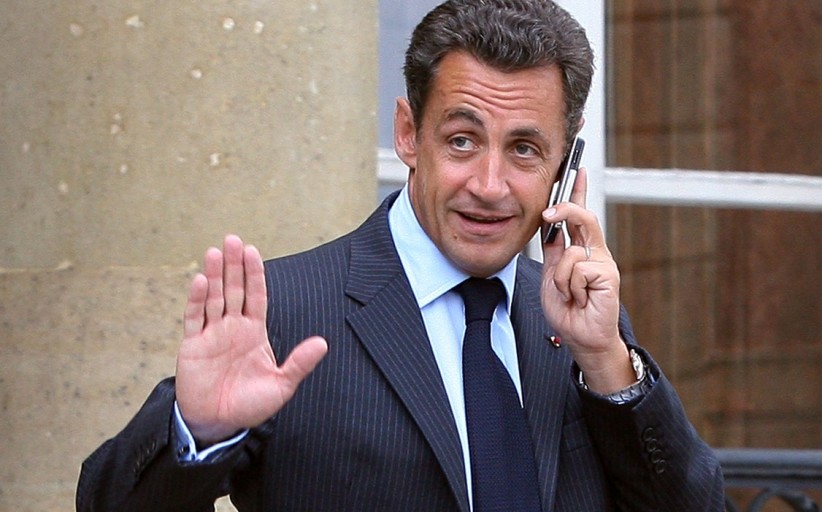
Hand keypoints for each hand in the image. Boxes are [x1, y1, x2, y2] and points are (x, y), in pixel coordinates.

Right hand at [176, 235, 327, 443]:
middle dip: (234, 265)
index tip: (253, 252)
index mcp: (254, 332)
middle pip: (233, 290)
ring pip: (213, 298)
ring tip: (215, 251)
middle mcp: (232, 327)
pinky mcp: (192, 345)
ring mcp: (211, 334)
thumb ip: (299, 363)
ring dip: (214, 275)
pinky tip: (200, 280)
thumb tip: (323, 343)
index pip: (255, 296)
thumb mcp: (281, 385)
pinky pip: (194, 318)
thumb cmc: (250, 405)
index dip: (254, 274)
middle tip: (233, 239)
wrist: (218, 424)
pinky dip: (196, 299)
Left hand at [540, 169, 633, 393]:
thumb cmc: (568, 311)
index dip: (578, 192)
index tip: (576, 169)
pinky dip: (570, 286)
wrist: (582, 339)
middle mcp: (595, 252)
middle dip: (564, 210)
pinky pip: (577, 268)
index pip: (579, 216)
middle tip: (548, 213)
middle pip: (582, 217)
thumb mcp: (551, 277)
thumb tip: (548, 226)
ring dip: (561, 278)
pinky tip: (580, 299)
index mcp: (581, 250)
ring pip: (571, 252)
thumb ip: (553, 252)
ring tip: (570, 295)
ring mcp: (604, 263)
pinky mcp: (608, 275)